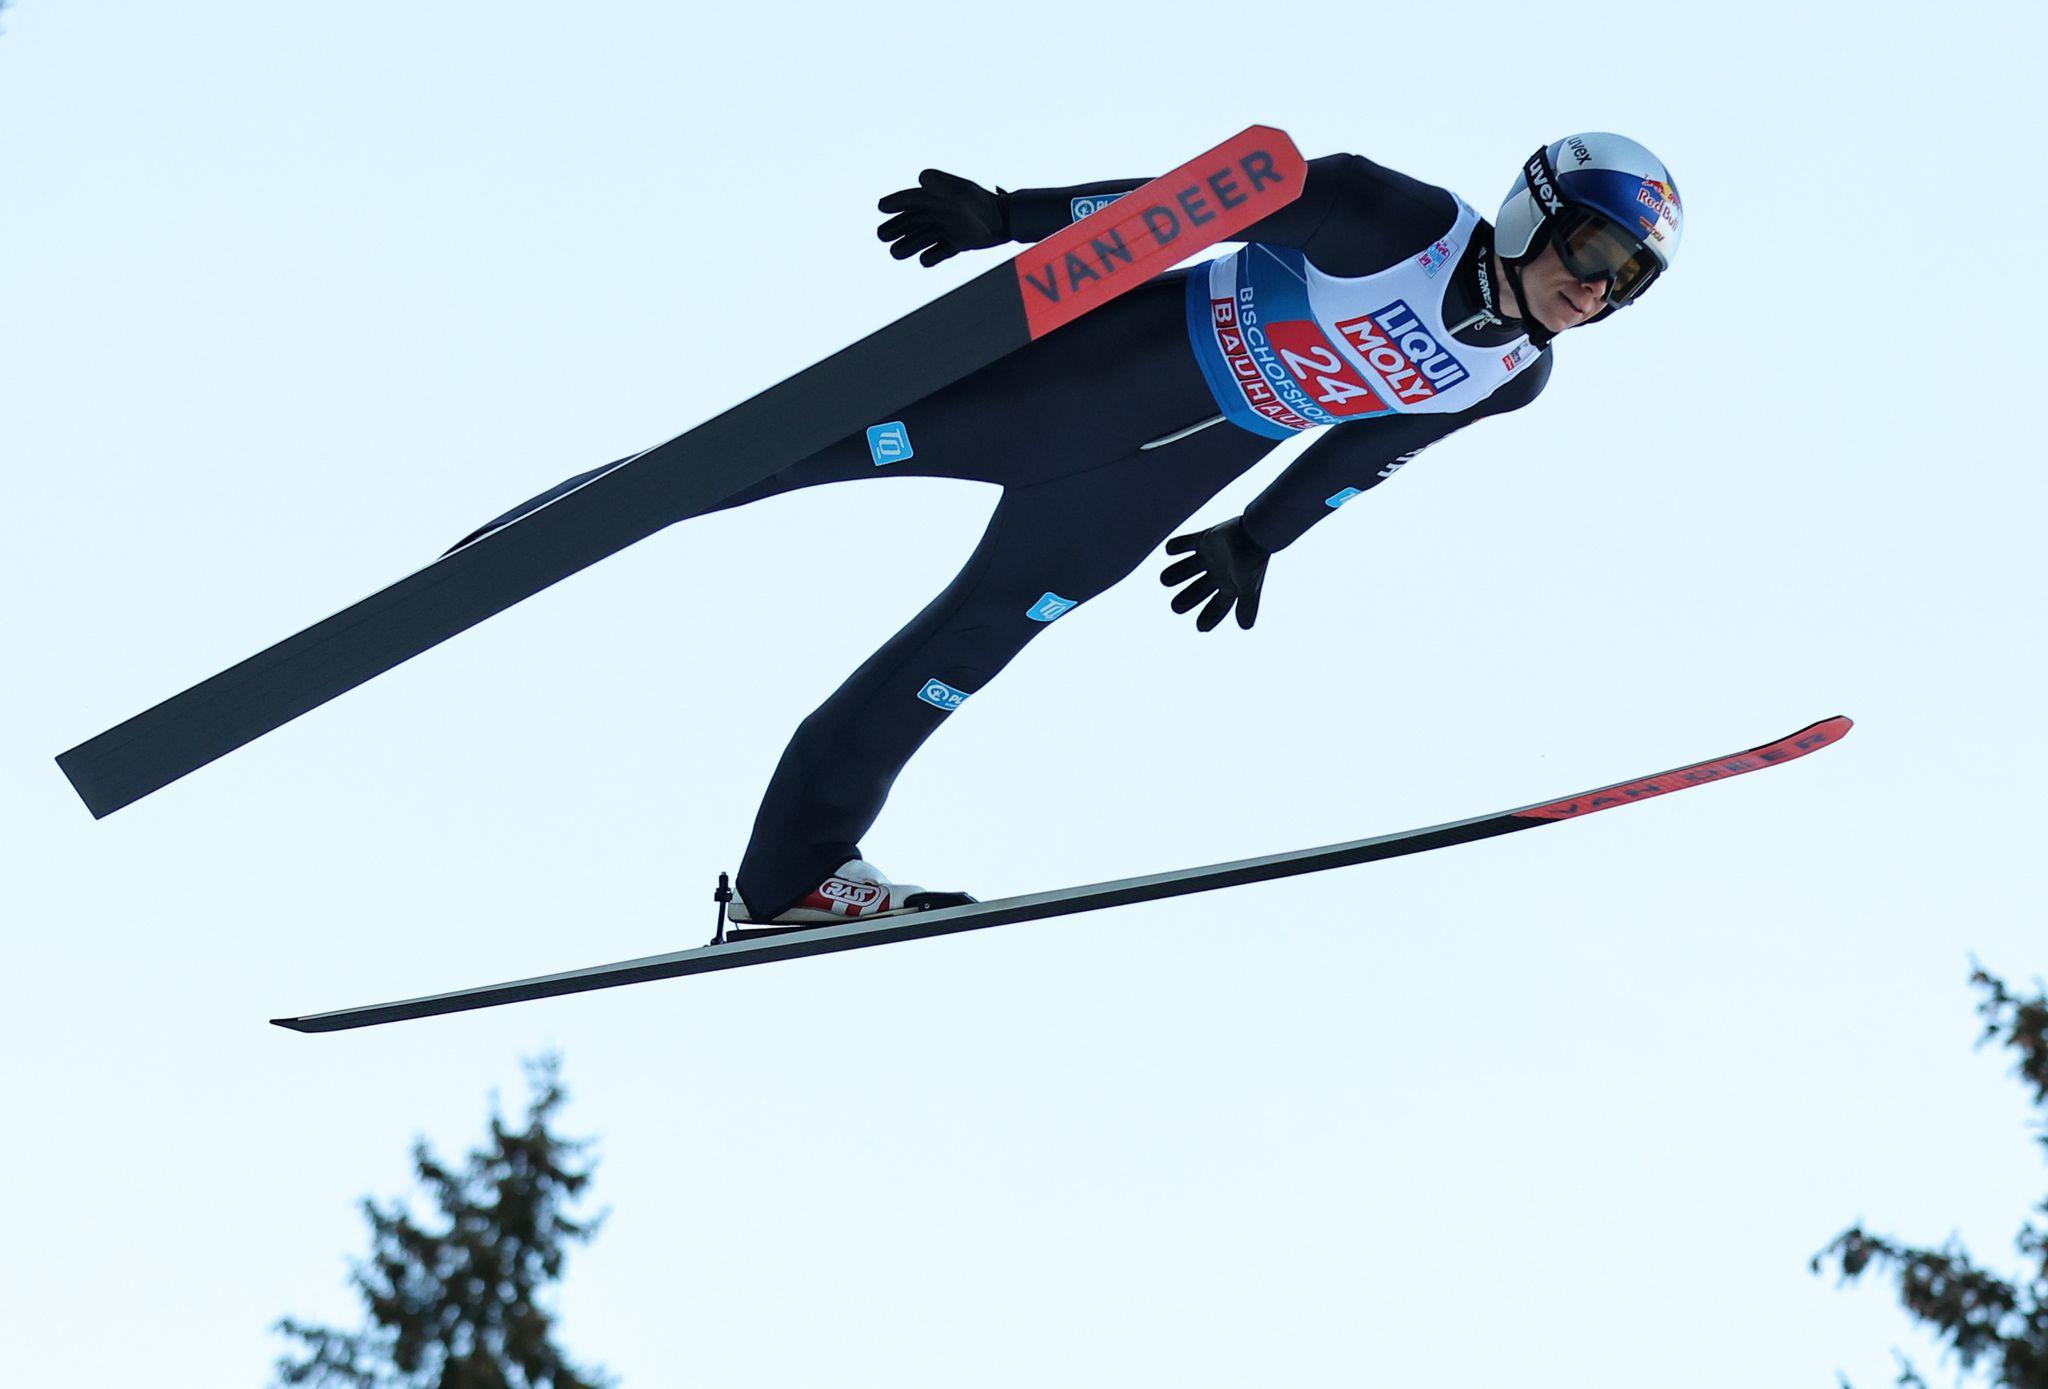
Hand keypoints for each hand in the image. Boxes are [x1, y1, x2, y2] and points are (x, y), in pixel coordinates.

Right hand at [876, 170, 1007, 266]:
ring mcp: (948, 228)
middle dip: (896, 227)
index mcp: (938, 197)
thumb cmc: (982, 205)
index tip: (881, 207)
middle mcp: (941, 212)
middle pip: (912, 220)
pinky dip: (932, 257)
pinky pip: (940, 251)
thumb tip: (921, 177)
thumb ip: (942, 186)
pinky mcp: (958, 242)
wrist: (1006, 221)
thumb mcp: (961, 193)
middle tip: (881, 236)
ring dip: (908, 245)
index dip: (895, 202)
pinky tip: (924, 261)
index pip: (911, 198)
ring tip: (895, 253)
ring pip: (922, 237)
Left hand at [1161, 518, 1269, 631]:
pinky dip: (1176, 546)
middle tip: (1175, 607)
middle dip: (1186, 599)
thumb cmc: (1252, 561)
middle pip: (1197, 590)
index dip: (1209, 618)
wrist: (1256, 532)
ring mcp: (1210, 556)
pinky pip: (1186, 544)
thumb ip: (1247, 606)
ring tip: (1164, 580)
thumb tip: (1246, 627)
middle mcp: (1218, 573)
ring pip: (1188, 569)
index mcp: (1230, 586)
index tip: (1201, 628)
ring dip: (1176, 573)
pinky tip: (1168, 550)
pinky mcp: (1205, 539)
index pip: (1217, 607)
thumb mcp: (1248, 586)